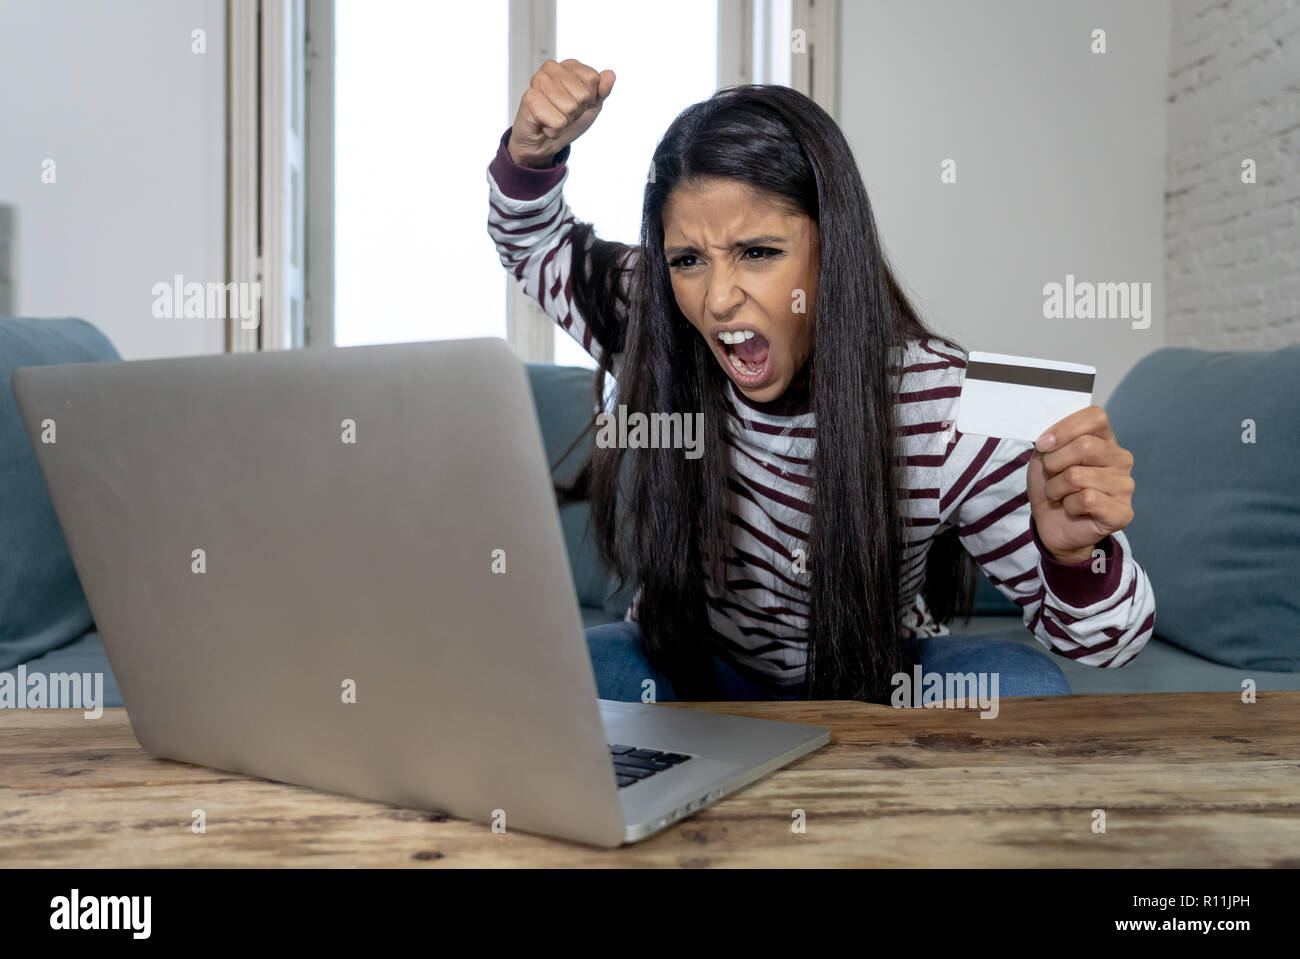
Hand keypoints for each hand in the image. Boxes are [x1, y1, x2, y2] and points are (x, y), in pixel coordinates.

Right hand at [508, 59, 615, 167]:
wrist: (545, 143)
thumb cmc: (566, 121)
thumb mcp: (591, 106)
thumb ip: (602, 90)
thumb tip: (610, 75)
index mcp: (568, 66)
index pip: (593, 79)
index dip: (589, 98)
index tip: (577, 104)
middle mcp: (551, 69)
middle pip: (582, 94)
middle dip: (576, 111)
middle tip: (563, 113)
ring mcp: (538, 81)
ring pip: (569, 106)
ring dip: (565, 120)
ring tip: (553, 118)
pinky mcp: (529, 99)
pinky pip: (557, 120)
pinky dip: (554, 130)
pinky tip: (545, 125)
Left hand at [1025, 405, 1135, 562]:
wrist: (1051, 523)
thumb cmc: (1052, 485)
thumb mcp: (1044, 457)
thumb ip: (1050, 441)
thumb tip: (1049, 441)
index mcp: (1105, 439)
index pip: (1096, 417)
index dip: (1065, 428)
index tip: (1044, 445)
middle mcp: (1121, 458)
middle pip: (1085, 446)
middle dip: (1054, 463)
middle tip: (1052, 476)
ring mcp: (1125, 485)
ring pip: (1078, 476)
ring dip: (1057, 488)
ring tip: (1061, 495)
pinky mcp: (1123, 511)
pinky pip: (1087, 499)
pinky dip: (1069, 505)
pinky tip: (1073, 509)